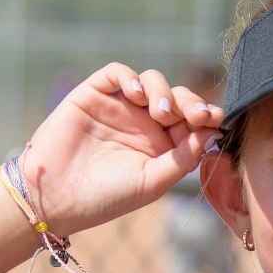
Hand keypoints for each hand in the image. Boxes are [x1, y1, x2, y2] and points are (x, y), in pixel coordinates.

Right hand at [19, 63, 223, 234]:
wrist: (56, 198)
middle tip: (195, 115)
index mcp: (163, 145)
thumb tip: (213, 132)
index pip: (191, 121)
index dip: (206, 116)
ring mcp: (120, 107)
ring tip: (160, 112)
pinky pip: (116, 73)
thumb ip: (182, 158)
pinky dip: (130, 77)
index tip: (215, 119)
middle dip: (190, 102)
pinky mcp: (94, 95)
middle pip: (176, 98)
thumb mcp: (152, 182)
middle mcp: (143, 123)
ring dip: (162, 90)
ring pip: (151, 81)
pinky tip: (136, 93)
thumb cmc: (106, 197)